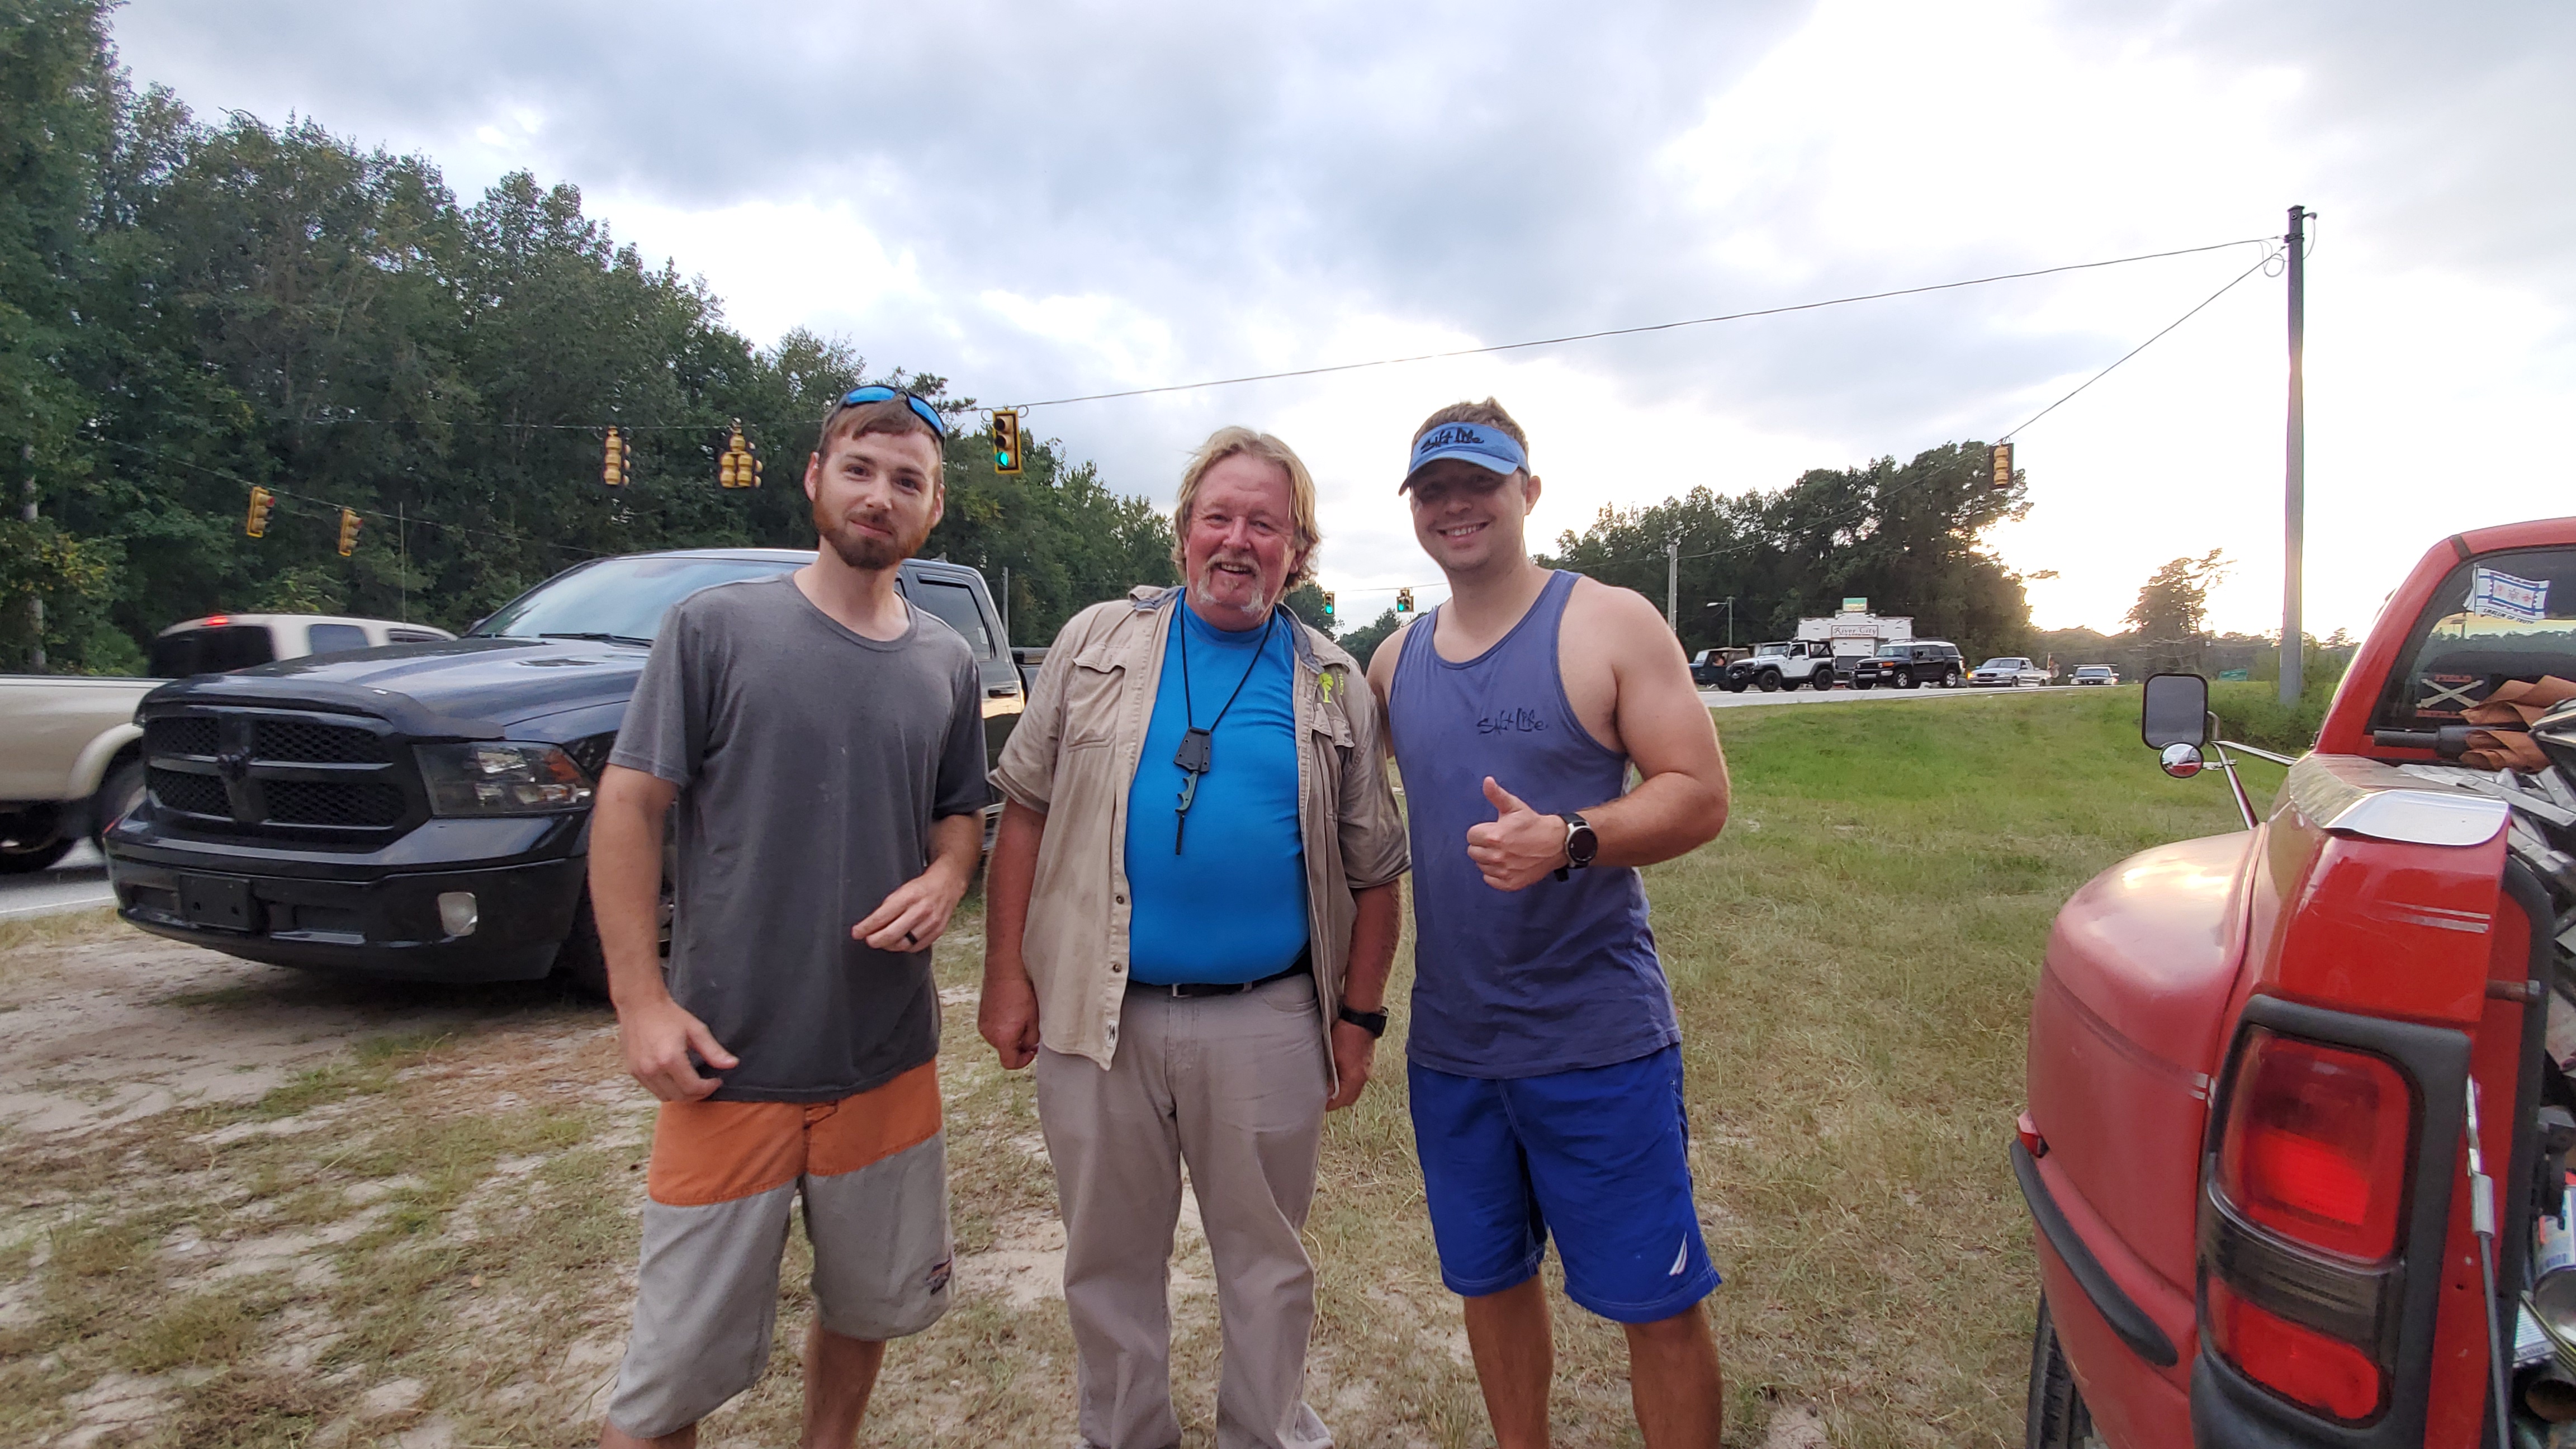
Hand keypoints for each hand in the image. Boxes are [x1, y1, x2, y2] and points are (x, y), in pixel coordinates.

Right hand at [618, 994, 736, 1101]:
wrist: (640, 1005)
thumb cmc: (668, 1015)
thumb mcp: (695, 1030)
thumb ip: (714, 1051)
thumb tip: (732, 1064)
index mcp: (670, 1059)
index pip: (692, 1087)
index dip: (708, 1088)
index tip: (716, 1081)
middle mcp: (652, 1069)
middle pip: (680, 1096)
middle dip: (697, 1094)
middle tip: (707, 1084)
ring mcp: (640, 1072)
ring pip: (665, 1096)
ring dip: (681, 1094)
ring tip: (692, 1082)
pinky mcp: (632, 1071)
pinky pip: (653, 1090)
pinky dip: (667, 1089)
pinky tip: (675, 1078)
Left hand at [854, 858, 971, 952]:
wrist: (947, 884)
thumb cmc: (921, 887)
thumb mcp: (901, 890)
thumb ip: (887, 907)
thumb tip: (870, 925)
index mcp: (908, 896)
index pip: (881, 917)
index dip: (866, 927)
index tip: (856, 932)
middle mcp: (920, 910)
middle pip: (891, 934)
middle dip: (875, 940)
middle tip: (868, 940)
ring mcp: (930, 922)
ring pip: (904, 944)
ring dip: (889, 945)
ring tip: (883, 941)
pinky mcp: (937, 931)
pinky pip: (916, 947)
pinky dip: (905, 947)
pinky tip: (899, 942)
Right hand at [978, 960, 1042, 1069]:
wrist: (1004, 970)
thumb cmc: (1020, 992)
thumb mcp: (1034, 1019)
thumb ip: (1032, 1038)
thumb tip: (1030, 1045)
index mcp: (1002, 1038)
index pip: (1010, 1063)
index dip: (1024, 1061)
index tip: (1032, 1051)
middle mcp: (989, 1035)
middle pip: (1005, 1050)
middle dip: (1018, 1045)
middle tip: (1030, 1029)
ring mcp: (983, 1025)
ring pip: (1000, 1039)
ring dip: (1011, 1034)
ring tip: (1021, 1016)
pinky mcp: (982, 1015)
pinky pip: (994, 1028)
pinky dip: (1003, 1026)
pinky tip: (1012, 1010)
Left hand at [1326, 1019, 1376, 1110]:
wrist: (1361, 1018)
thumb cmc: (1346, 1034)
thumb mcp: (1333, 1056)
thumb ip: (1330, 1076)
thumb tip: (1327, 1090)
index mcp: (1355, 1078)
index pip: (1342, 1100)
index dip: (1331, 1105)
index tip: (1322, 1106)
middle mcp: (1364, 1077)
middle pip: (1351, 1098)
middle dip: (1338, 1101)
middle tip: (1325, 1100)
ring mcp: (1367, 1069)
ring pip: (1355, 1089)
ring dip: (1344, 1092)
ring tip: (1331, 1089)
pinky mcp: (1367, 1063)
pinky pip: (1358, 1080)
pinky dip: (1349, 1083)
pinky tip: (1340, 1077)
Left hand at [1463, 777, 1568, 891]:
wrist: (1556, 843)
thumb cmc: (1533, 823)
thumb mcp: (1514, 806)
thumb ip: (1496, 795)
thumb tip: (1486, 781)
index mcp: (1494, 836)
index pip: (1471, 836)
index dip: (1480, 832)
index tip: (1493, 830)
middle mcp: (1497, 856)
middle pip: (1473, 852)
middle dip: (1482, 845)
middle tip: (1498, 841)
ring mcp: (1504, 872)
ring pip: (1481, 866)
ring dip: (1488, 860)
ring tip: (1504, 852)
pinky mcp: (1510, 883)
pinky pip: (1490, 880)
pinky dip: (1495, 874)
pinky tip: (1505, 865)